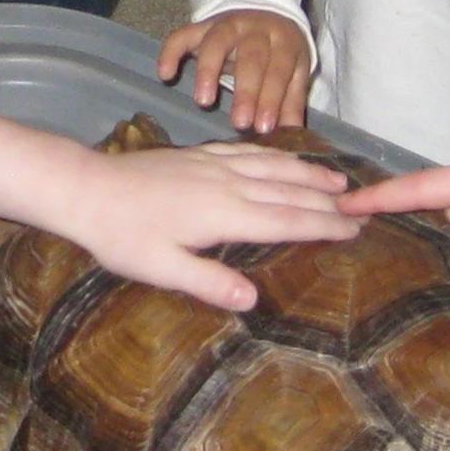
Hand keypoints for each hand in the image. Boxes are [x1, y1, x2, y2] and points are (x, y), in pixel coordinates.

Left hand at [66, 142, 361, 311]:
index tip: (356, 230)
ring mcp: (211, 163)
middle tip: (363, 208)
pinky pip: (247, 150)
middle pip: (288, 190)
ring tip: (337, 181)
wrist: (86, 188)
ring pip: (272, 165)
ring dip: (307, 173)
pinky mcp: (196, 154)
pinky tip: (282, 158)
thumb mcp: (161, 268)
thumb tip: (253, 300)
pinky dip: (274, 154)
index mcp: (223, 213)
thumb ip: (208, 282)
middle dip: (327, 201)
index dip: (324, 226)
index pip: (287, 220)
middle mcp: (226, 183)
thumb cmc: (121, 235)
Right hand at [157, 10, 310, 133]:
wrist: (263, 12)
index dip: (271, 98)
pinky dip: (171, 52)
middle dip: (245, 92)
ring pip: (217, 42)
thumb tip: (292, 135)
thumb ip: (290, 101)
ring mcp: (226, 24)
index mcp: (283, 40)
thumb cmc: (278, 52)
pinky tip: (164, 74)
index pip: (279, 69)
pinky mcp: (201, 25)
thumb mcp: (293, 72)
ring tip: (203, 102)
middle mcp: (255, 29)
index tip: (263, 128)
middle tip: (239, 123)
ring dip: (208, 71)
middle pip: (251, 58)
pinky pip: (182, 35)